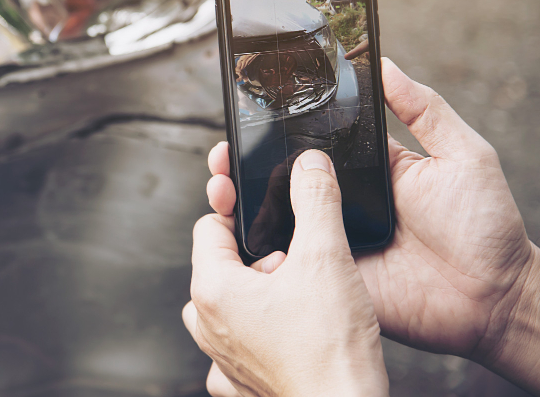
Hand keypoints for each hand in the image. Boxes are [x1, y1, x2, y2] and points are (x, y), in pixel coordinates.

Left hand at [183, 150, 388, 396]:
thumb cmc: (331, 350)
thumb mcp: (326, 257)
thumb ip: (316, 200)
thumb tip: (310, 164)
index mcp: (213, 289)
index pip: (209, 226)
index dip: (239, 209)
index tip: (261, 204)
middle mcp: (208, 325)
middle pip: (221, 264)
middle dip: (258, 254)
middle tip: (296, 262)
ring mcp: (222, 358)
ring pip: (231, 304)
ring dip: (261, 292)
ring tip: (301, 295)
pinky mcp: (242, 383)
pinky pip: (240, 345)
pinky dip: (261, 332)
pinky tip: (292, 329)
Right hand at [205, 59, 534, 365]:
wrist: (496, 298)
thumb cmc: (487, 225)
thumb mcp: (461, 154)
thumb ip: (424, 109)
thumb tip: (386, 64)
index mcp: (366, 169)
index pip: (310, 142)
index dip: (276, 130)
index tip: (245, 114)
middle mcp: (342, 203)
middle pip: (279, 180)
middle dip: (242, 165)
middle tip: (221, 154)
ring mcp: (333, 242)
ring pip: (275, 220)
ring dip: (240, 204)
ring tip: (220, 187)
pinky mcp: (332, 278)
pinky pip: (290, 265)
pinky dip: (262, 253)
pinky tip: (239, 235)